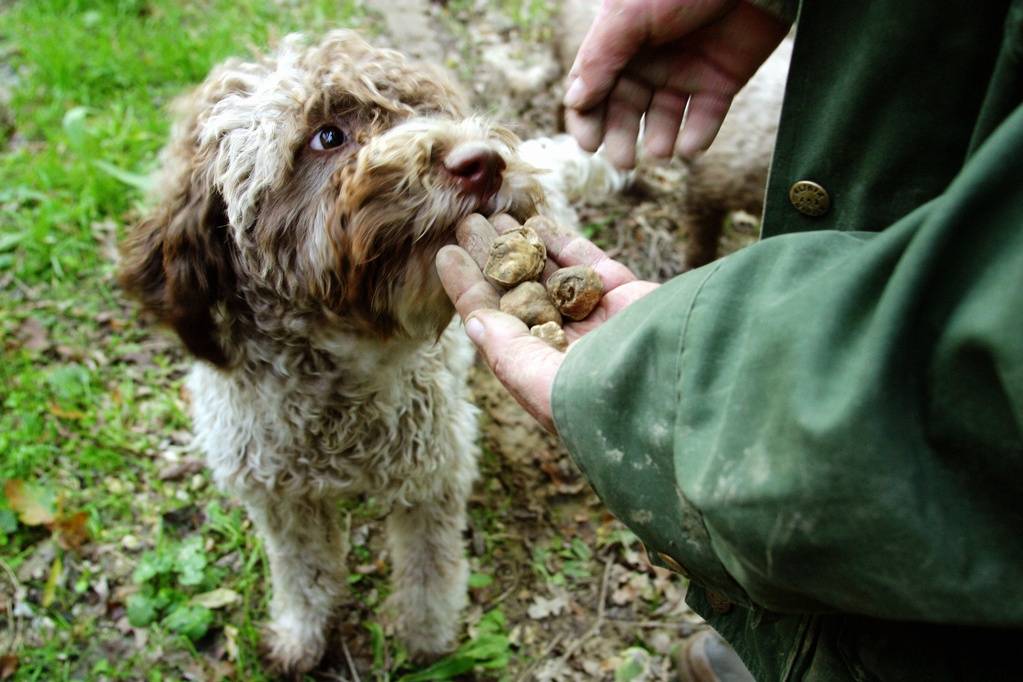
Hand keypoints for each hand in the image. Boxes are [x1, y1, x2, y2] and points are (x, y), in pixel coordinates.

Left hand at [435, 214, 658, 432]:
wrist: (682, 392)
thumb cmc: (603, 402)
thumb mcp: (541, 386)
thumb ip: (507, 352)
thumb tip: (475, 321)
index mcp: (542, 373)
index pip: (495, 324)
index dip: (469, 288)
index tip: (445, 255)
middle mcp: (569, 346)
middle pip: (520, 294)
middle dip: (493, 258)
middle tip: (468, 222)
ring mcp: (600, 320)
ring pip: (552, 275)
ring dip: (523, 245)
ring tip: (497, 214)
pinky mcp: (630, 298)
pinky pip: (590, 264)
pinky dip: (564, 242)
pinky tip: (539, 222)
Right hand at [564, 0, 788, 167]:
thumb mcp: (630, 16)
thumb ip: (601, 58)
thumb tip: (575, 99)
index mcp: (620, 44)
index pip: (593, 89)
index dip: (587, 119)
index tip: (589, 145)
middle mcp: (649, 62)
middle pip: (626, 110)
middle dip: (621, 137)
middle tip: (624, 161)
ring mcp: (685, 73)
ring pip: (664, 120)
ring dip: (659, 140)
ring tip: (660, 150)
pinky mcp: (720, 82)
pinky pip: (705, 118)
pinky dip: (697, 136)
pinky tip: (690, 145)